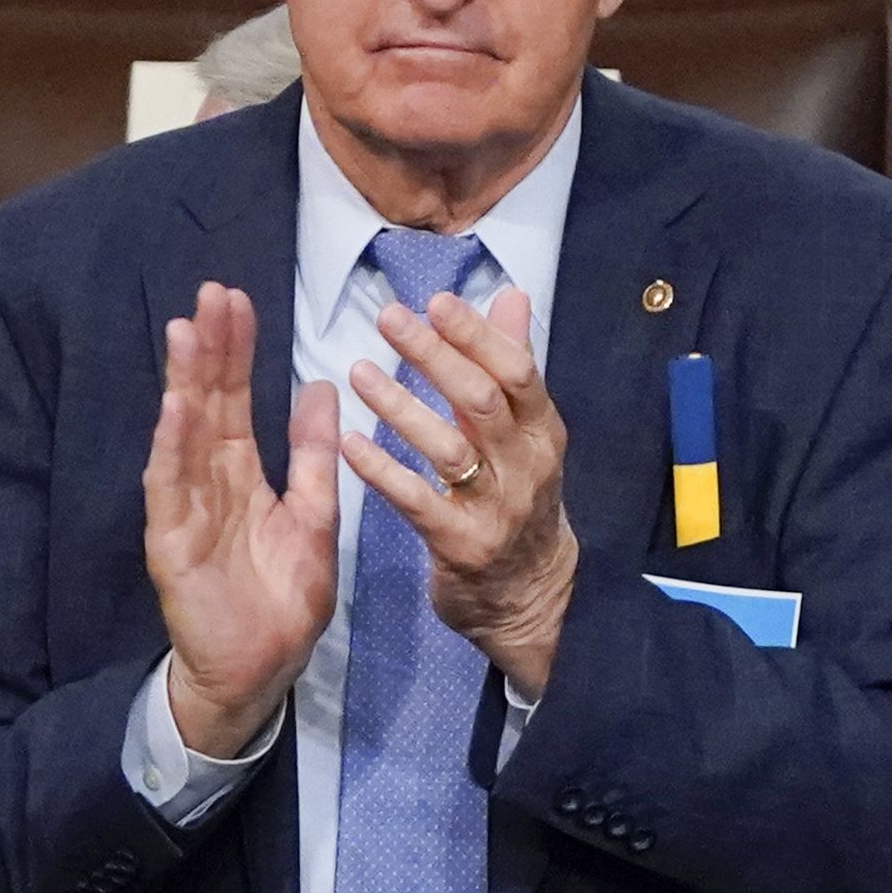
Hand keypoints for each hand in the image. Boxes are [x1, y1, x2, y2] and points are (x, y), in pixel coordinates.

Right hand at [144, 280, 335, 760]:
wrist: (258, 674)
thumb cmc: (281, 603)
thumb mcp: (314, 520)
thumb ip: (313, 458)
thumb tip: (322, 388)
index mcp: (243, 476)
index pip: (234, 400)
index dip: (236, 351)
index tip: (238, 299)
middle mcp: (208, 484)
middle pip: (206, 404)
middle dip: (209, 351)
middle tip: (211, 294)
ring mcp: (185, 511)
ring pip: (182, 436)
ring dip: (183, 385)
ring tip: (186, 333)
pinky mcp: (173, 544)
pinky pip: (171, 490)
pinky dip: (172, 449)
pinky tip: (174, 409)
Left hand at [344, 284, 578, 697]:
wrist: (529, 597)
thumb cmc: (518, 499)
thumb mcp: (527, 433)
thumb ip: (512, 364)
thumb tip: (510, 295)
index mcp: (543, 431)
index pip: (516, 372)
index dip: (476, 335)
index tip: (435, 301)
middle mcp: (526, 466)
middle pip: (481, 401)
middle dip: (434, 357)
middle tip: (388, 320)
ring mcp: (495, 510)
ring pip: (448, 449)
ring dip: (400, 408)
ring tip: (358, 372)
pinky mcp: (461, 546)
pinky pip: (417, 502)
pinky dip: (382, 471)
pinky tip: (348, 443)